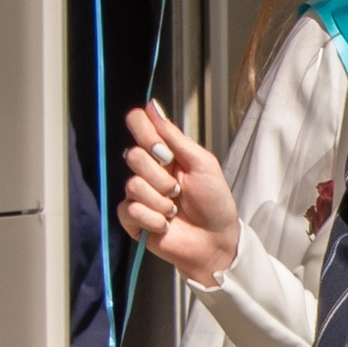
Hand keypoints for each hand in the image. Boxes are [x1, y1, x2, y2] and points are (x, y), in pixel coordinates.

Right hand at [118, 97, 240, 288]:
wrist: (217, 240)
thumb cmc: (215, 202)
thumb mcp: (202, 163)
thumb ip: (175, 136)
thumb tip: (152, 106)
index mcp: (164, 152)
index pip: (138, 125)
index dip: (145, 133)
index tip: (165, 152)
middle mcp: (147, 170)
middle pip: (133, 155)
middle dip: (160, 176)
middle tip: (178, 189)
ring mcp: (137, 194)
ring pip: (133, 184)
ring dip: (160, 200)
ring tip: (175, 210)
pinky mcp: (132, 218)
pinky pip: (130, 209)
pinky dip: (153, 218)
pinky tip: (165, 224)